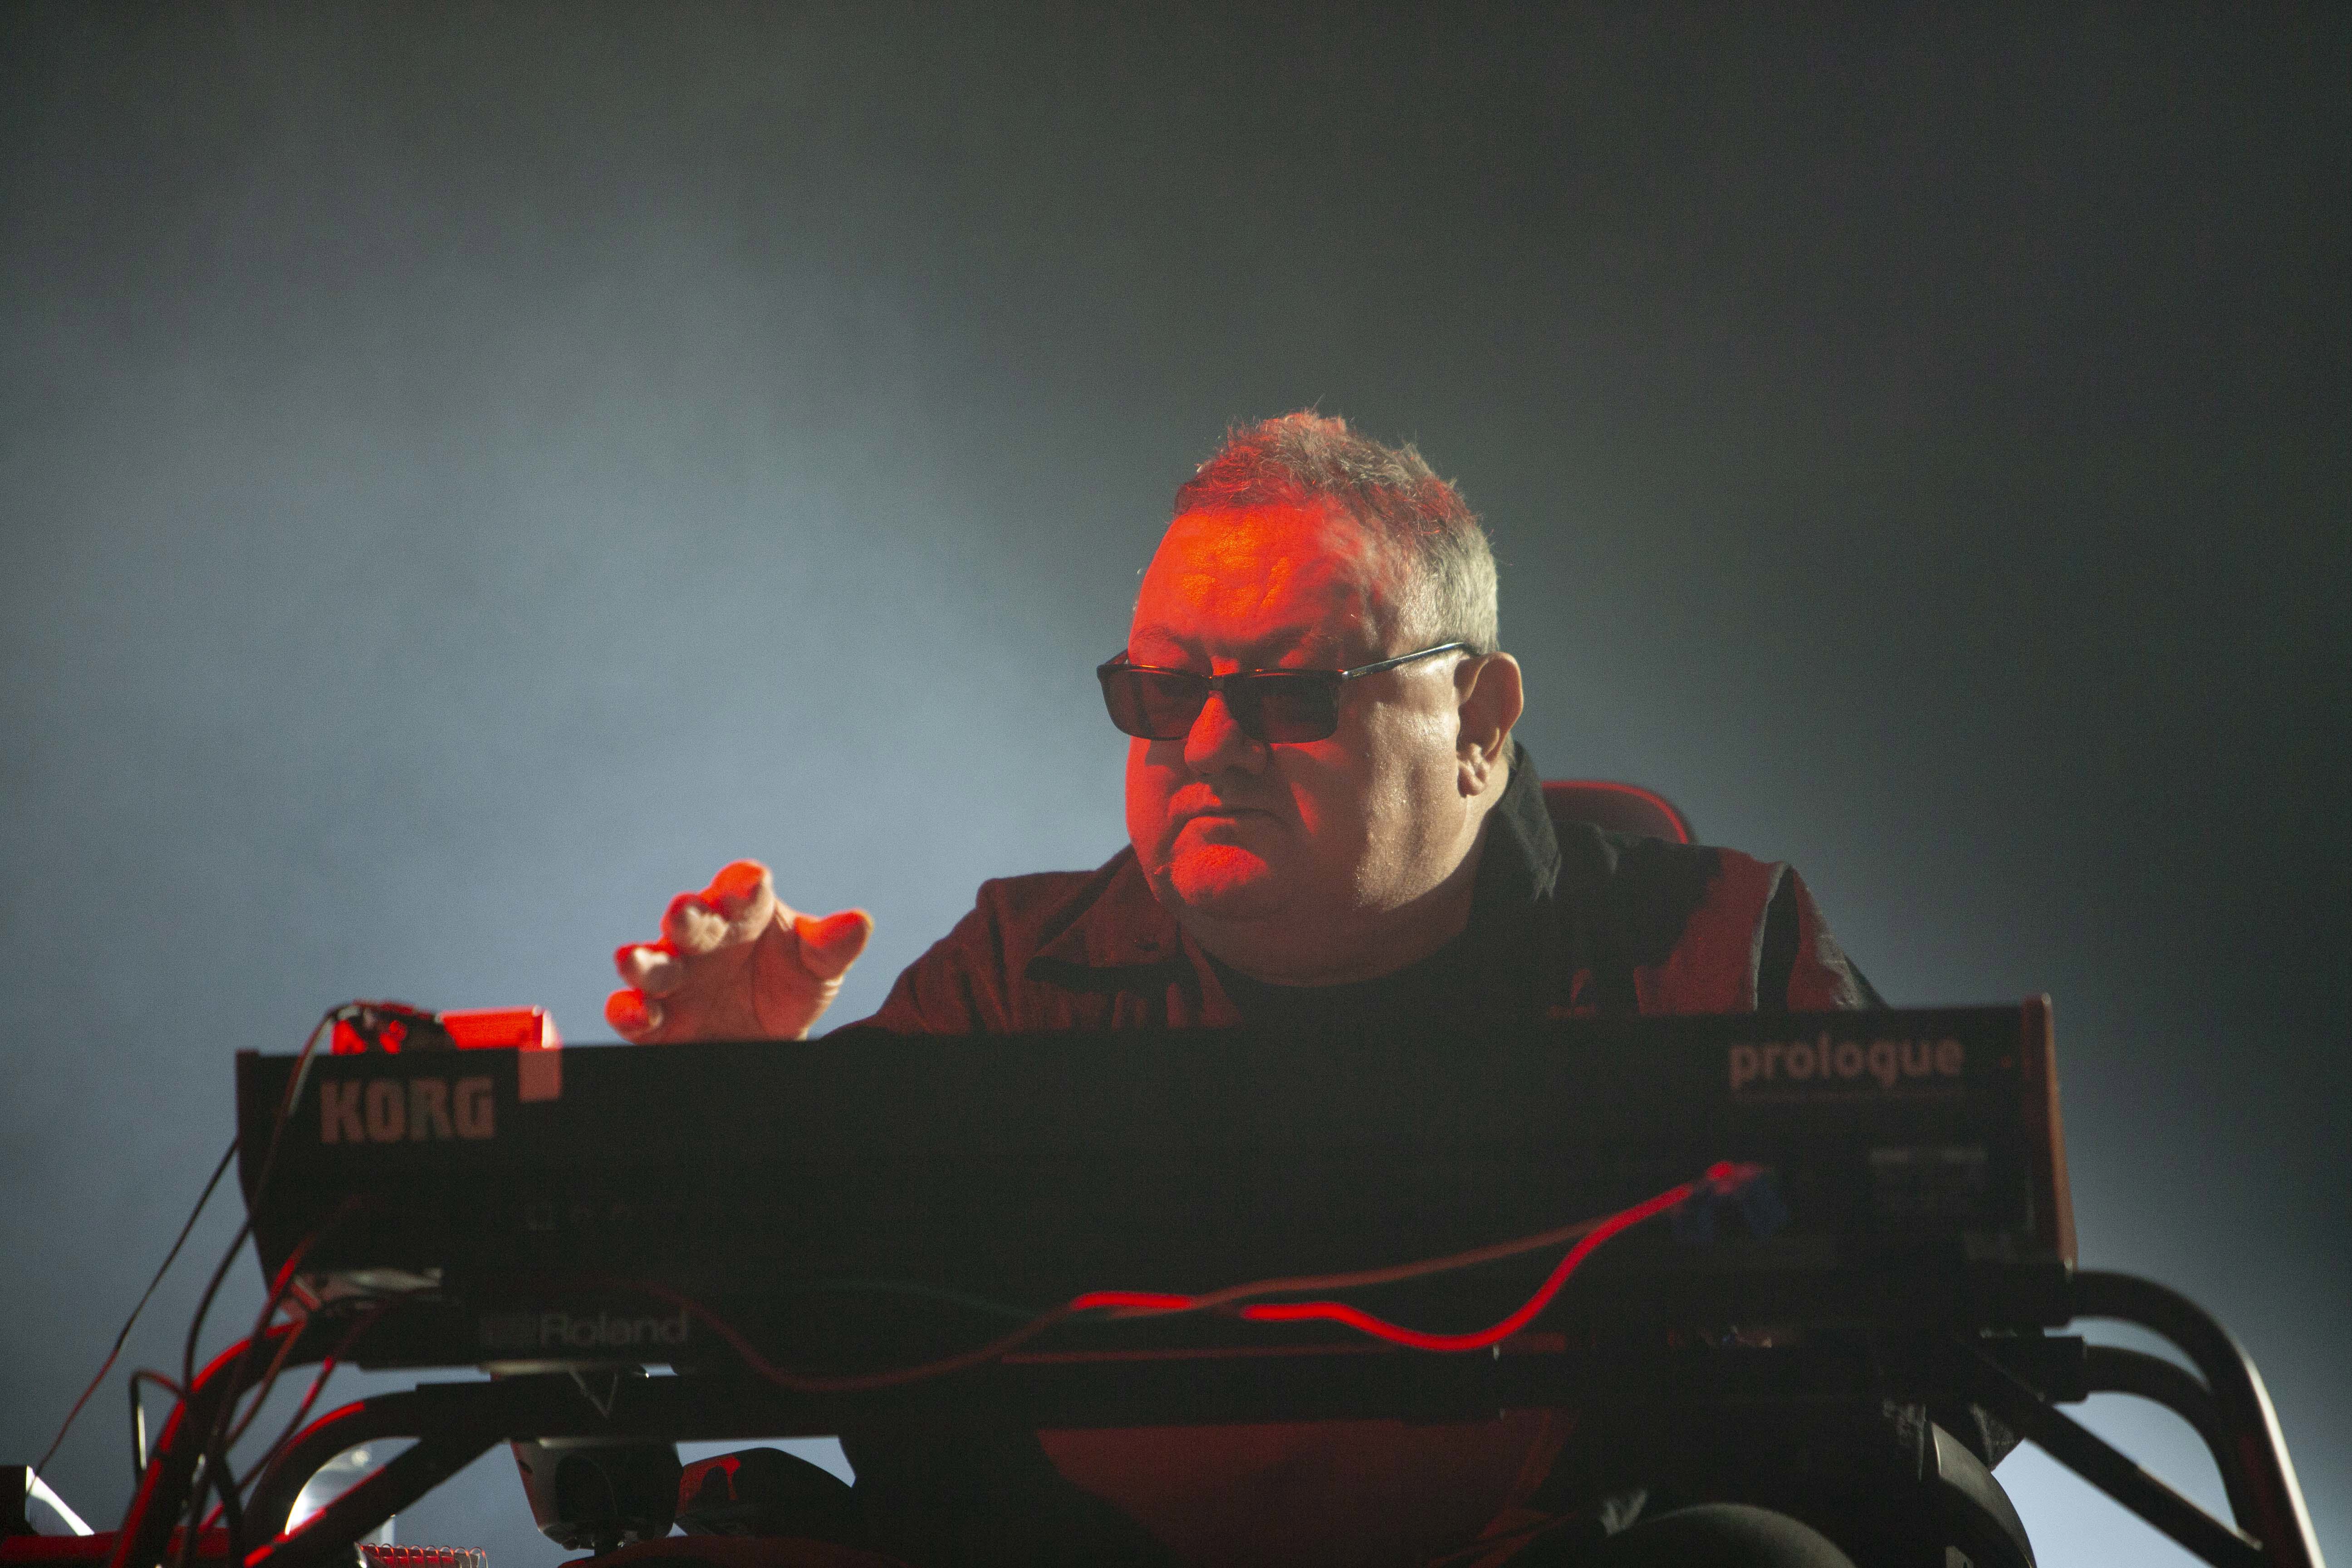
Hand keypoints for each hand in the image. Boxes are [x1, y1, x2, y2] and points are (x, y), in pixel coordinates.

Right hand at [604, 860, 872, 1042]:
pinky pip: (634, 1012)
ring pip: (651, 963)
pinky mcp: (657, 1020)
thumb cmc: (793, 984)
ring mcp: (675, 977)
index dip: (745, 884)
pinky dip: (629, 1012)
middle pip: (690, 920)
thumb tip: (859, 923)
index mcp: (744, 911)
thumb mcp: (820, 968)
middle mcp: (704, 938)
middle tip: (683, 913)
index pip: (743, 889)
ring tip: (633, 960)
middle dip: (686, 916)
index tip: (754, 882)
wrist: (770, 1040)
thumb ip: (832, 947)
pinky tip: (637, 1013)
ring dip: (642, 961)